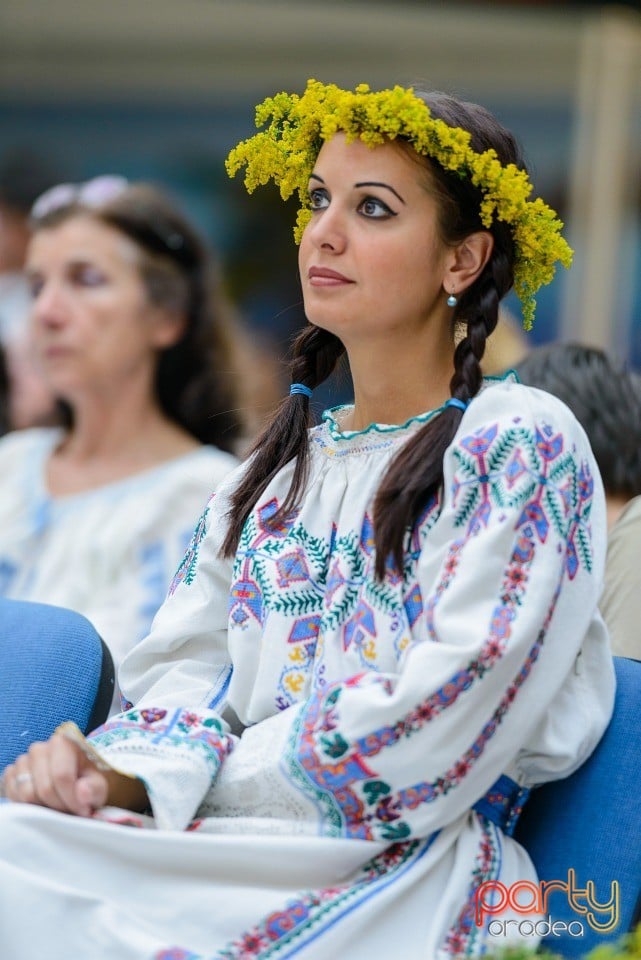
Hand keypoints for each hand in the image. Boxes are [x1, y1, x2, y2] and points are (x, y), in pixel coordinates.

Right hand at [2, 730, 146, 816]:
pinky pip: (13, 795)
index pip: (62, 776)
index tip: (83, 811)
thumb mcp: (99, 786)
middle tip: (71, 811)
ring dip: (43, 807)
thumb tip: (82, 792)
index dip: (71, 799)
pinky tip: (43, 803)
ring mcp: (23, 760)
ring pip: (26, 794)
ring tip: (59, 806)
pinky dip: (28, 805)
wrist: (76, 781)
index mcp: (64, 743)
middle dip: (59, 806)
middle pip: (43, 788)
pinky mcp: (12, 773)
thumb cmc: (89, 782)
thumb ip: (94, 789)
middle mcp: (39, 748)